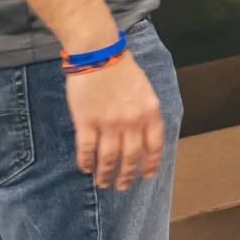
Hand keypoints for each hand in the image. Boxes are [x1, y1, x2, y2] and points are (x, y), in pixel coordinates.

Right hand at [66, 51, 164, 190]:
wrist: (99, 53)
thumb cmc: (122, 69)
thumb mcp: (145, 90)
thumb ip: (146, 113)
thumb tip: (145, 136)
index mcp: (150, 112)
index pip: (154, 146)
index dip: (150, 163)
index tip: (146, 175)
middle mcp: (132, 121)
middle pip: (131, 157)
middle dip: (127, 175)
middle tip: (122, 186)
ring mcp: (109, 123)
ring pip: (109, 158)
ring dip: (106, 173)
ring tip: (103, 182)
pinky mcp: (86, 121)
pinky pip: (87, 149)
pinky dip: (86, 161)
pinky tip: (85, 168)